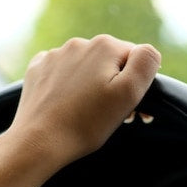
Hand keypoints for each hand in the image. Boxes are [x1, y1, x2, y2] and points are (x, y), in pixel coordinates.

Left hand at [7, 34, 160, 169]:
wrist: (38, 142)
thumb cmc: (85, 125)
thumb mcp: (127, 95)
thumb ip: (146, 64)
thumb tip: (149, 51)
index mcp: (105, 46)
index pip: (135, 61)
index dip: (137, 87)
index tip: (130, 112)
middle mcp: (79, 44)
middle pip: (109, 64)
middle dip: (113, 87)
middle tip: (108, 118)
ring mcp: (55, 56)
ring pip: (84, 69)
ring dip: (90, 87)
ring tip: (85, 115)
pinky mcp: (38, 70)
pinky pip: (61, 74)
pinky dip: (67, 88)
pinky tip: (65, 107)